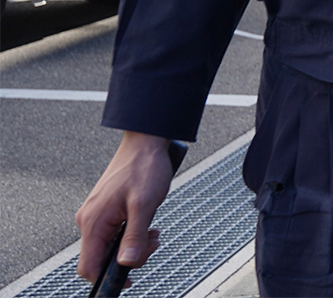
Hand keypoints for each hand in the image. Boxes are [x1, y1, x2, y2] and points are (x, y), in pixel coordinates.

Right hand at [76, 132, 171, 282]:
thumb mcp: (144, 204)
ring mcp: (97, 214)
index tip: (128, 280)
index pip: (88, 266)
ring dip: (133, 244)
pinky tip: (147, 224)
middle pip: (102, 257)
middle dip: (129, 257)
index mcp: (93, 222)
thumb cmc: (144, 167)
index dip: (106, 279)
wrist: (145, 142)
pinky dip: (131, 233)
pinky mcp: (106, 209)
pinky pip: (114, 232)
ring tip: (153, 232)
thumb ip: (134, 236)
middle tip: (152, 243)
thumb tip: (126, 263)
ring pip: (110, 245)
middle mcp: (90, 220)